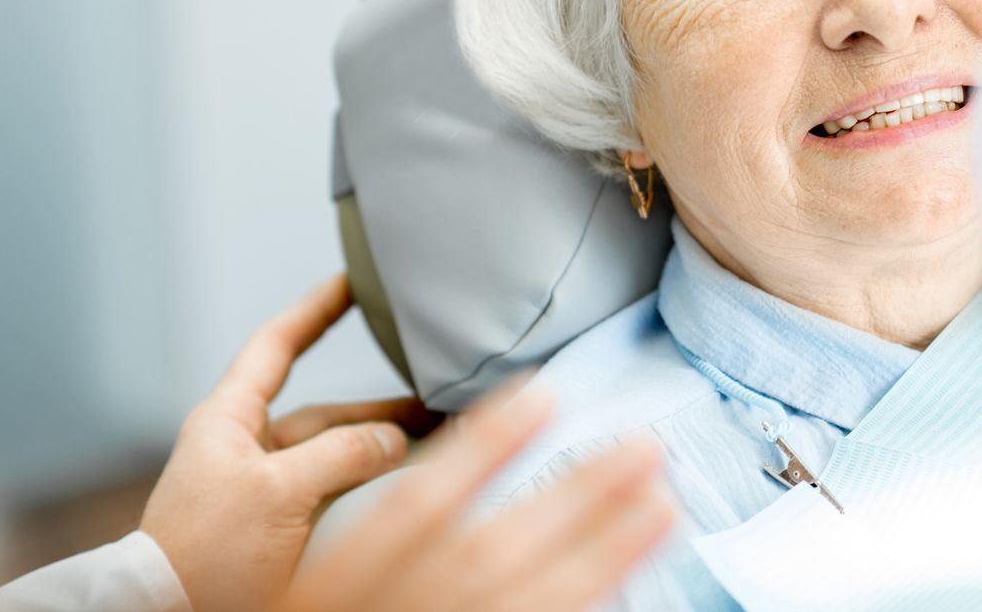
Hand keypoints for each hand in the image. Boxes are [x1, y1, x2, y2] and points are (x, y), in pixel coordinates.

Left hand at [141, 275, 438, 611]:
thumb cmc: (201, 557)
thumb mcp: (277, 492)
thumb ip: (341, 454)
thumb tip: (390, 439)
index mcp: (228, 420)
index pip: (276, 346)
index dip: (315, 309)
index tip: (350, 281)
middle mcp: (245, 447)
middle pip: (322, 407)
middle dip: (376, 400)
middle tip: (429, 388)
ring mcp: (261, 487)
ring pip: (332, 450)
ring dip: (379, 442)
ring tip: (434, 433)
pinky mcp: (274, 524)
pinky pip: (330, 487)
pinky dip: (366, 477)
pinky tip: (402, 476)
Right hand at [280, 385, 673, 611]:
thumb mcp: (318, 577)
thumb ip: (371, 534)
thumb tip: (450, 453)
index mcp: (342, 583)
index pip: (417, 505)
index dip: (481, 445)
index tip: (540, 391)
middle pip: (496, 550)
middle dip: (576, 496)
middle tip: (645, 444)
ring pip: (535, 601)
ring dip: (606, 552)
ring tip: (664, 504)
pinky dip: (588, 607)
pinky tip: (632, 578)